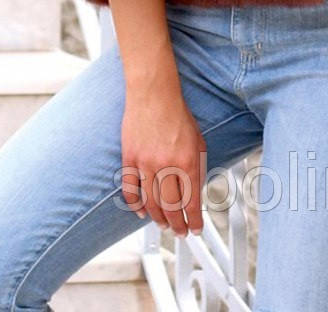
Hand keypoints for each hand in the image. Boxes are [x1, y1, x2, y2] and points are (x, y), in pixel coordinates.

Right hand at [120, 89, 207, 235]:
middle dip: (178, 224)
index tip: (196, 229)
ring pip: (152, 203)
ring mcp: (146, 163)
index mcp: (187, 160)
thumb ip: (197, 166)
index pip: (192, 201)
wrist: (154, 95)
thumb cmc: (177, 114)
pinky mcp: (130, 159)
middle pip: (172, 207)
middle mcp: (167, 165)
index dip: (195, 219)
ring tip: (165, 226)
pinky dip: (136, 206)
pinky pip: (131, 190)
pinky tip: (142, 213)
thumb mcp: (198, 140)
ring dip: (159, 219)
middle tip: (181, 232)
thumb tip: (195, 191)